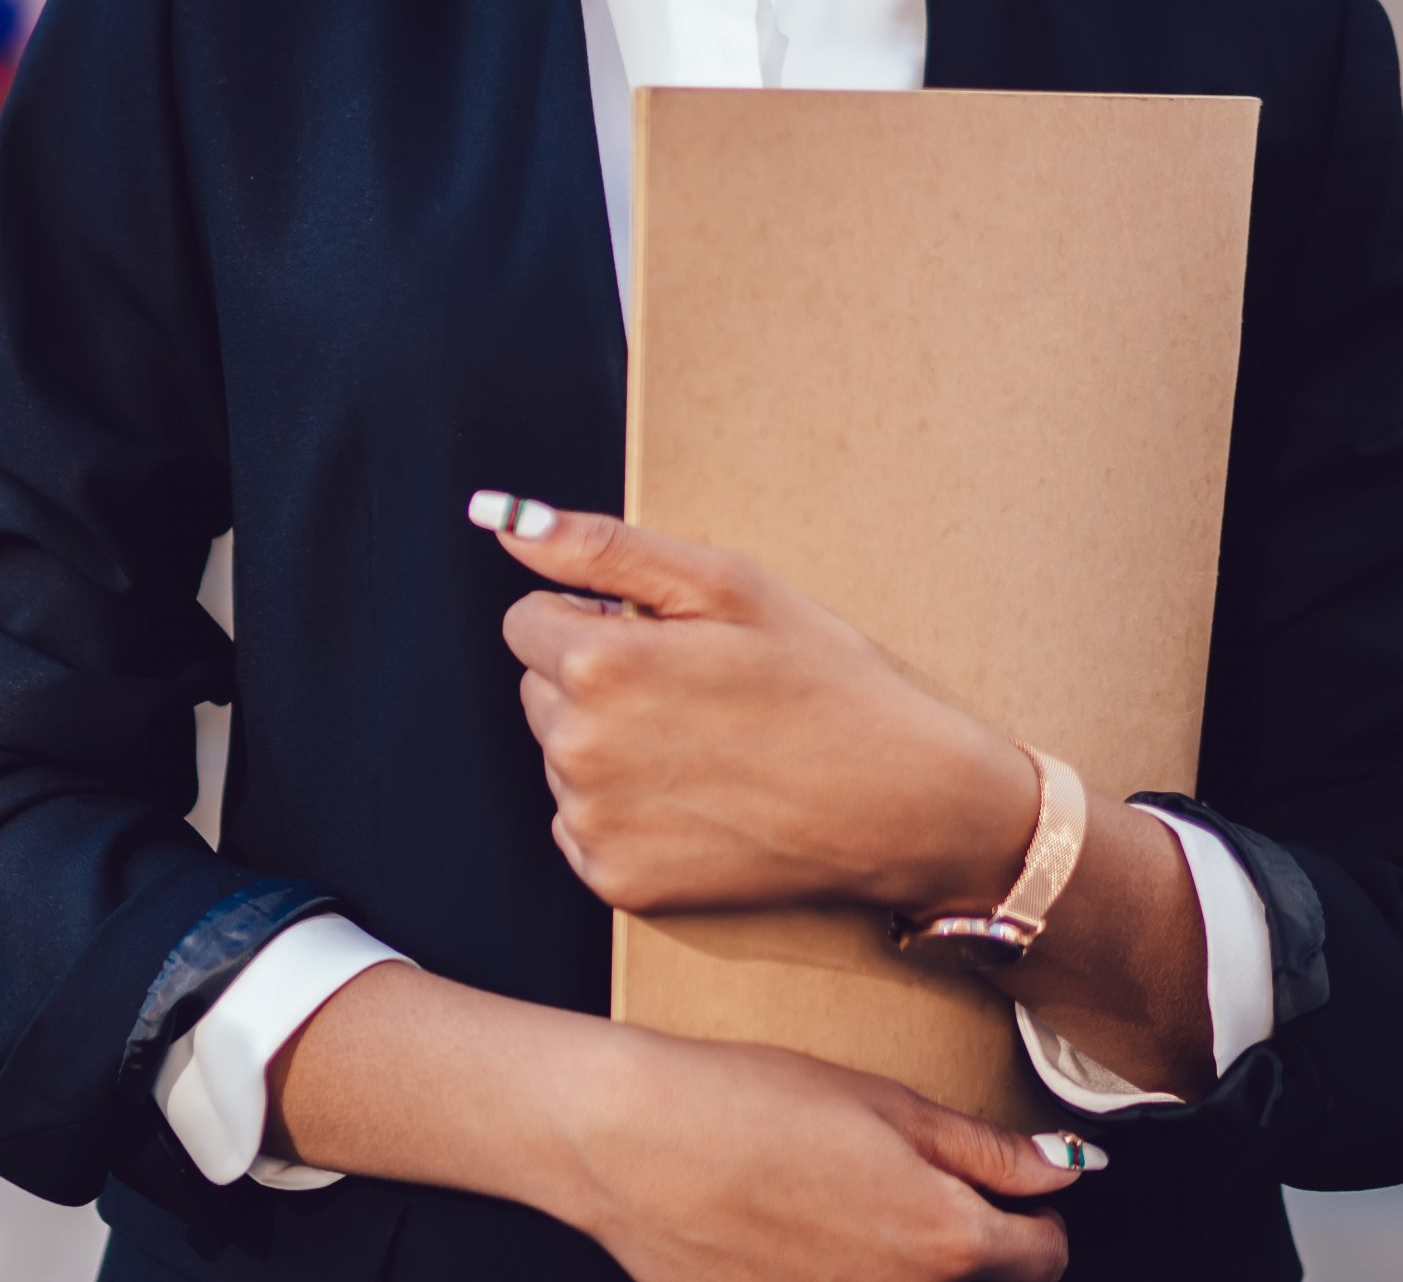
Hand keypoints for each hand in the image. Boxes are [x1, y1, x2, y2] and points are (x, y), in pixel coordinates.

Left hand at [476, 493, 1035, 918]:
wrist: (900, 803)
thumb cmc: (822, 678)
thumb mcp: (724, 584)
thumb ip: (600, 547)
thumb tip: (503, 520)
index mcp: (597, 664)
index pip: (528, 621)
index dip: (594, 618)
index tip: (662, 637)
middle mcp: (578, 750)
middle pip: (539, 690)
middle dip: (594, 680)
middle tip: (691, 689)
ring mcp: (595, 824)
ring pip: (561, 757)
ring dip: (608, 744)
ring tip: (704, 744)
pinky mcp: (617, 882)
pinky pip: (581, 824)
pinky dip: (622, 809)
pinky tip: (697, 797)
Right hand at [567, 1028, 1088, 1281]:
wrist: (635, 1142)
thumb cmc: (751, 1102)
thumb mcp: (883, 1101)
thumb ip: (984, 1149)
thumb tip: (1065, 1169)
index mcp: (946, 1241)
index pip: (1044, 1254)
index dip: (1032, 1210)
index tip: (1005, 1184)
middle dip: (971, 1241)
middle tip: (913, 1183)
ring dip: (903, 1262)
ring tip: (845, 1204)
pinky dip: (841, 1270)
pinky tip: (797, 1232)